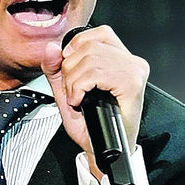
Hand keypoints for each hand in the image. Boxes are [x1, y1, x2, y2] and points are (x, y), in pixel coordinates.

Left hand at [41, 25, 148, 178]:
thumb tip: (51, 48)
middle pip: (90, 46)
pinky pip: (95, 73)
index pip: (99, 34)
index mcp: (121, 60)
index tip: (69, 67)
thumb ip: (56, 69)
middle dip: (70, 70)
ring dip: (74, 82)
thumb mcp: (67, 93)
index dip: (78, 46)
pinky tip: (81, 101)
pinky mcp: (132, 84)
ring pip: (90, 59)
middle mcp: (131, 63)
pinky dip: (79, 88)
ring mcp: (134, 72)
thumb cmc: (91, 125)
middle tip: (72, 91)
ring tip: (77, 98)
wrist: (102, 150)